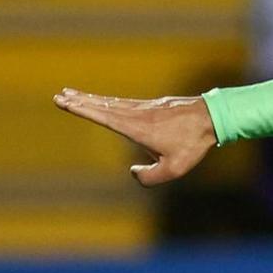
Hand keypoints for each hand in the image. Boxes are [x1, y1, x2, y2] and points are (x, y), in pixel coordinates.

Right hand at [53, 88, 216, 185]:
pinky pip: (125, 102)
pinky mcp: (153, 105)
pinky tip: (105, 102)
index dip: (82, 109)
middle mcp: (137, 114)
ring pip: (113, 102)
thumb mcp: (173, 169)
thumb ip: (149, 178)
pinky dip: (110, 101)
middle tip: (59, 95)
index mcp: (136, 127)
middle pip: (103, 106)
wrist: (213, 118)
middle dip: (80, 101)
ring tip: (74, 94)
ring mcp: (145, 107)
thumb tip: (133, 173)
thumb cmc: (193, 144)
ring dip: (92, 99)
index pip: (102, 116)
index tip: (64, 101)